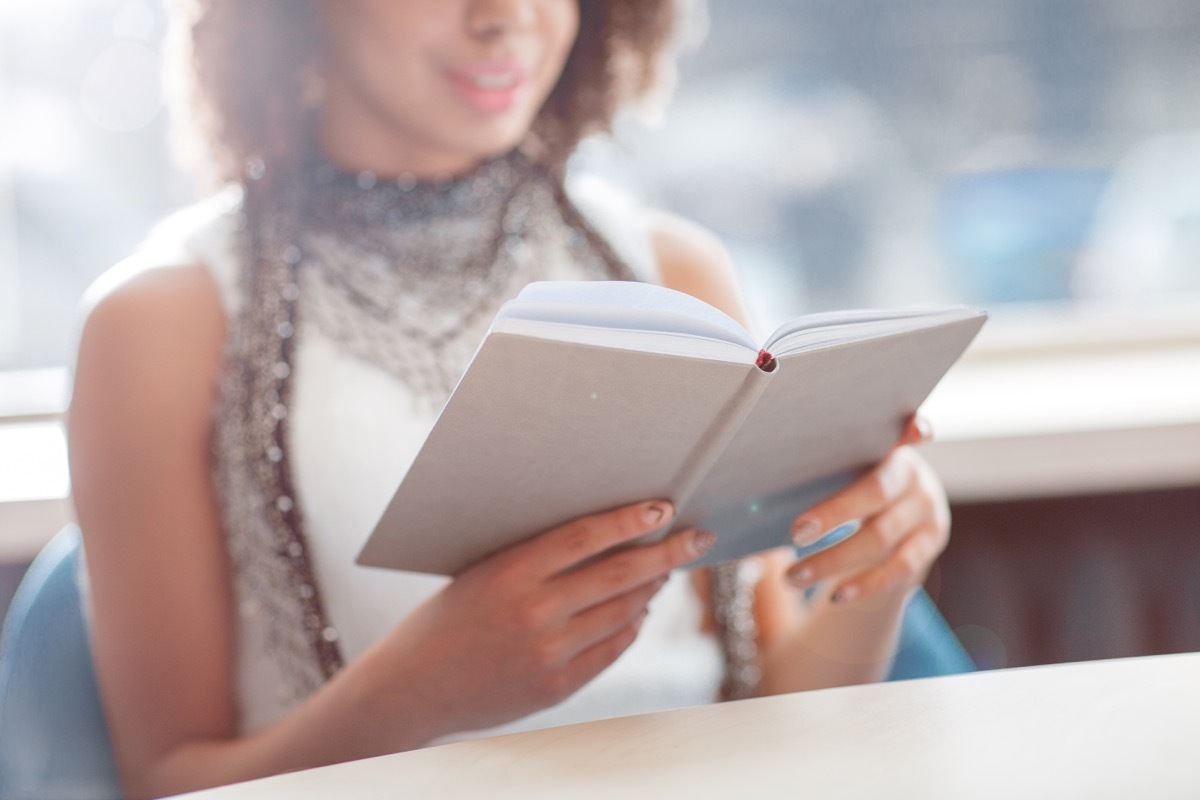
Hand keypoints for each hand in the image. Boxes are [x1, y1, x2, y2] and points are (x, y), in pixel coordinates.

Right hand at [375, 500, 714, 740]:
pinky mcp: (556, 686)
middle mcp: (534, 613)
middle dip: (668, 553)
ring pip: (624, 612)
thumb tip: (607, 536)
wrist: (414, 686)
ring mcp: (548, 654)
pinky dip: (631, 625)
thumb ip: (538, 558)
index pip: (585, 537)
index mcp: (509, 573)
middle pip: (620, 576)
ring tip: (665, 568)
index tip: (663, 508)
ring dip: (652, 587)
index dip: (629, 521)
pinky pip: (612, 648)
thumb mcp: (483, 572)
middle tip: (698, 536)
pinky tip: (638, 609)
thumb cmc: (446, 617)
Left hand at [784, 416, 948, 603]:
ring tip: (793, 577)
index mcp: (894, 448)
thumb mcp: (846, 472)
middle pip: (875, 493)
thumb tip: (761, 478)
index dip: (905, 432)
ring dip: (833, 561)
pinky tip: (834, 596)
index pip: (896, 438)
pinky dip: (863, 585)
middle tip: (793, 534)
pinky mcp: (930, 546)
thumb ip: (825, 468)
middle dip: (832, 515)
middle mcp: (918, 477)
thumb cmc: (851, 489)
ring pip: (881, 539)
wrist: (894, 523)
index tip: (897, 438)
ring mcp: (930, 513)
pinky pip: (897, 570)